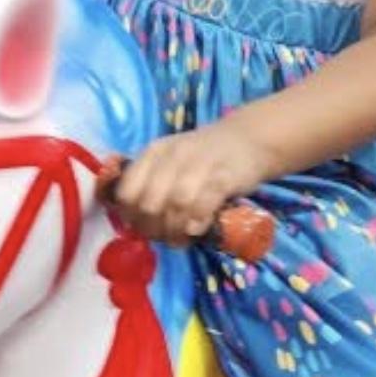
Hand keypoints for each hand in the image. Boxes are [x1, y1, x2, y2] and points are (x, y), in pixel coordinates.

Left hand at [110, 123, 272, 246]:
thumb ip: (150, 184)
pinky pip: (204, 203)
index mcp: (155, 152)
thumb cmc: (203, 157)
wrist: (248, 139)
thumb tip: (131, 222)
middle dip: (153, 229)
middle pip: (149, 202)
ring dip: (176, 230)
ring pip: (176, 204)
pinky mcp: (225, 175)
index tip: (142, 227)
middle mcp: (174, 155)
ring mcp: (200, 164)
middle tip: (165, 237)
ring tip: (181, 238)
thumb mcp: (171, 162)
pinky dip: (197, 221)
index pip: (127, 191)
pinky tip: (198, 229)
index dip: (130, 216)